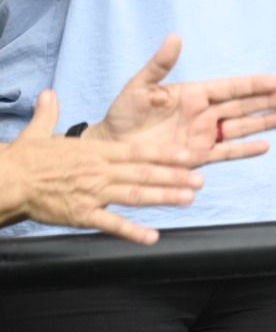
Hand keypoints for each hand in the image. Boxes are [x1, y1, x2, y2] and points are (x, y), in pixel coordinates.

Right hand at [0, 90, 204, 244]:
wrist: (5, 182)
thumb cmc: (23, 160)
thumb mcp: (38, 132)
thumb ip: (49, 113)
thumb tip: (48, 93)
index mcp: (96, 152)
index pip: (139, 152)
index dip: (167, 154)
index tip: (190, 156)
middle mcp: (99, 171)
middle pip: (144, 173)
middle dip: (175, 176)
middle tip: (201, 180)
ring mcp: (92, 194)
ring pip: (135, 195)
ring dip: (164, 197)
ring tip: (188, 199)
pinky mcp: (81, 215)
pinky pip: (111, 224)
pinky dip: (132, 232)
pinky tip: (152, 237)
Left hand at [95, 35, 275, 166]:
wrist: (111, 148)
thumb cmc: (122, 115)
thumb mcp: (138, 87)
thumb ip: (159, 65)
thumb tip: (175, 38)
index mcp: (193, 95)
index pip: (229, 88)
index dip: (252, 85)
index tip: (275, 81)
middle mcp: (203, 114)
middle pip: (243, 107)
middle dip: (268, 102)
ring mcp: (202, 136)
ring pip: (241, 128)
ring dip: (265, 123)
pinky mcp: (198, 157)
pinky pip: (225, 153)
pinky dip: (245, 150)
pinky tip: (264, 145)